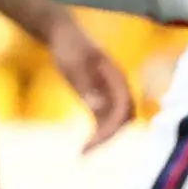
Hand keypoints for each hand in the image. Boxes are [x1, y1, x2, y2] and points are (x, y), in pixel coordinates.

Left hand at [42, 18, 135, 149]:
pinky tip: (84, 147)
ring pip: (116, 121)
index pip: (121, 107)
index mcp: (116, 76)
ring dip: (104, 138)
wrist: (64, 36)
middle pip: (123, 118)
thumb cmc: (69, 47)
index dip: (111, 128)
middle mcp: (118, 86)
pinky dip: (97, 133)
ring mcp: (110, 92)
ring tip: (84, 152)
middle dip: (108, 136)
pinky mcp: (100, 97)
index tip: (94, 142)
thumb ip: (85, 83)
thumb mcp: (72, 63)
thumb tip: (97, 106)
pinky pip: (104, 120)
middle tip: (86, 151)